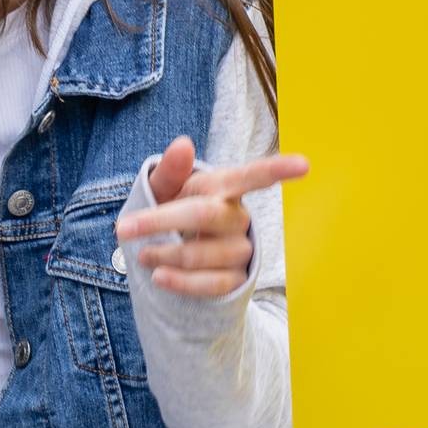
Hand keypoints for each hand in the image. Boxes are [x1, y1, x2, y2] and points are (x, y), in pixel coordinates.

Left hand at [118, 135, 310, 297]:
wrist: (174, 260)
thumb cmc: (172, 213)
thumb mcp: (165, 191)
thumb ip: (171, 171)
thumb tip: (183, 144)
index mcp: (225, 187)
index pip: (255, 176)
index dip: (279, 170)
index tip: (304, 165)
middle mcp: (238, 217)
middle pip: (206, 215)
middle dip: (161, 221)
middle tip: (122, 228)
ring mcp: (240, 250)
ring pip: (201, 254)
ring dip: (163, 254)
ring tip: (142, 255)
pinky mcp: (236, 280)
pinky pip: (210, 284)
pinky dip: (179, 281)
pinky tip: (159, 277)